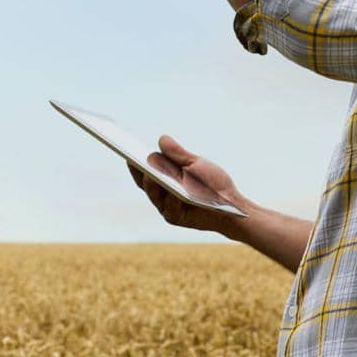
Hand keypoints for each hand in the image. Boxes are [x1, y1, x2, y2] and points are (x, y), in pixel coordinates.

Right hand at [126, 135, 246, 235]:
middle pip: (144, 183)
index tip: (124, 147)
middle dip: (138, 170)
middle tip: (132, 156)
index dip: (133, 161)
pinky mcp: (177, 218)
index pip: (143, 171)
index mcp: (163, 180)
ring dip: (151, 184)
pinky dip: (170, 199)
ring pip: (155, 195)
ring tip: (149, 172)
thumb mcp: (196, 164)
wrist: (232, 204)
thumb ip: (178, 154)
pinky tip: (172, 191)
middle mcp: (161, 195)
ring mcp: (167, 207)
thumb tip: (162, 139)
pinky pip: (170, 208)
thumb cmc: (212, 183)